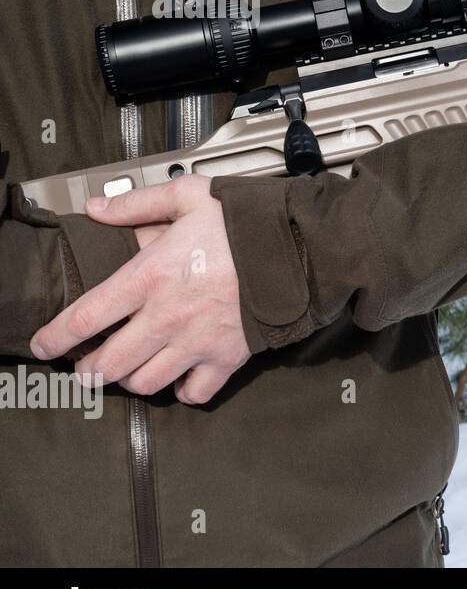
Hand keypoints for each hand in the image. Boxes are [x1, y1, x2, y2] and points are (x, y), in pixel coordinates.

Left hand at [30, 175, 249, 404]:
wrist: (300, 246)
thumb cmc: (246, 221)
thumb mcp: (189, 196)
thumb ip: (138, 204)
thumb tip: (96, 209)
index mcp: (151, 276)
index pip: (86, 317)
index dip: (55, 337)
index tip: (44, 345)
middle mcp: (168, 317)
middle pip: (109, 363)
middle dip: (89, 369)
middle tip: (86, 365)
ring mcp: (198, 341)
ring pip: (145, 383)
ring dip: (131, 380)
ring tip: (130, 370)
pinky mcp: (228, 357)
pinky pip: (195, 392)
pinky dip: (182, 391)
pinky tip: (179, 378)